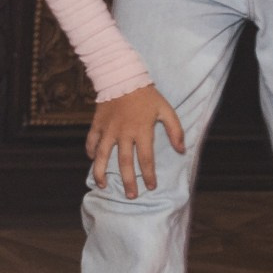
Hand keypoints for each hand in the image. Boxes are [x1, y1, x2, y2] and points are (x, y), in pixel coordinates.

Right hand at [87, 84, 184, 198]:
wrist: (122, 77)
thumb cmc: (147, 95)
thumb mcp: (166, 110)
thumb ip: (175, 130)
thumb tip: (181, 150)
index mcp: (142, 131)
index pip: (146, 159)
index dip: (149, 175)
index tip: (151, 187)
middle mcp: (124, 134)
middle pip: (125, 163)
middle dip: (128, 181)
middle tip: (130, 196)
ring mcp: (108, 130)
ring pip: (103, 156)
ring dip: (102, 172)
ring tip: (102, 185)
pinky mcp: (97, 124)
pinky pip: (92, 141)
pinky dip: (91, 151)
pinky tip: (92, 160)